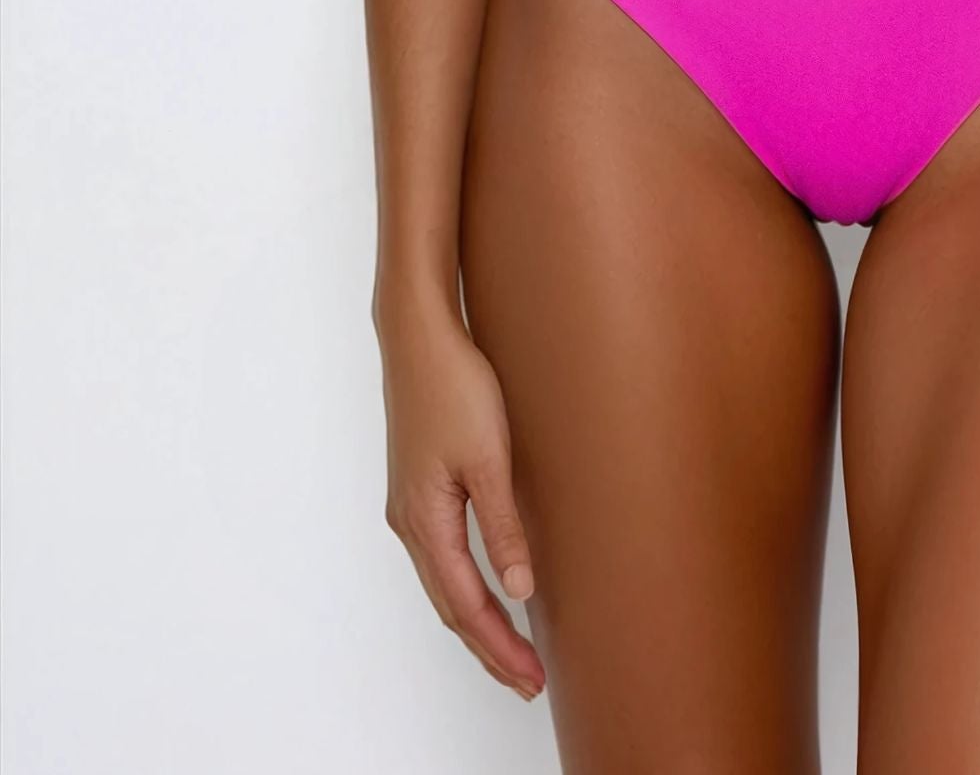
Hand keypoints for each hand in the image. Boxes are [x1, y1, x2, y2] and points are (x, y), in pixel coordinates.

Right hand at [378, 302, 544, 703]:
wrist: (418, 336)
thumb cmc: (455, 387)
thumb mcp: (489, 458)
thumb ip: (504, 527)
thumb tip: (520, 590)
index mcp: (426, 522)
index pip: (466, 606)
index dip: (499, 647)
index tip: (531, 678)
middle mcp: (410, 523)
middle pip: (451, 605)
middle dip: (489, 647)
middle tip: (527, 681)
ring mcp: (410, 507)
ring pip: (444, 584)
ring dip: (477, 621)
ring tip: (511, 650)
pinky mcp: (418, 489)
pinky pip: (442, 558)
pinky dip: (465, 587)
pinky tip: (487, 590)